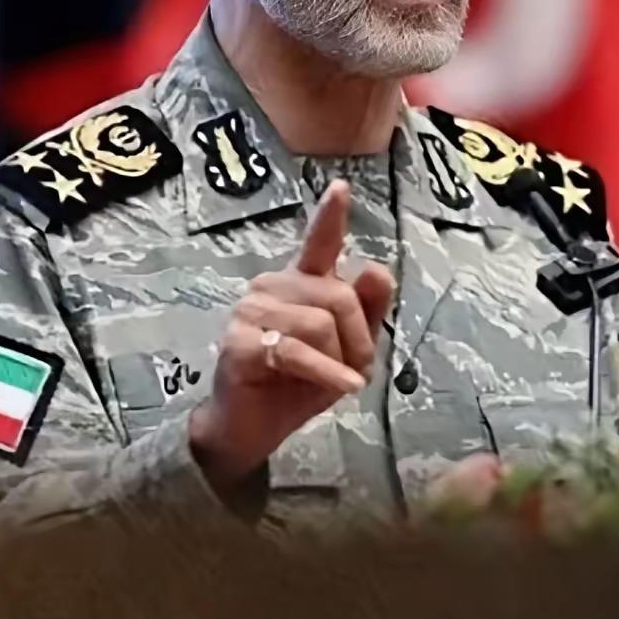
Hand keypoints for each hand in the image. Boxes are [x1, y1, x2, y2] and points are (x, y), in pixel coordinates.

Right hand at [189, 179, 394, 492]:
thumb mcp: (344, 351)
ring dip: (341, 361)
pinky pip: (298, 351)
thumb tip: (378, 270)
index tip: (341, 187)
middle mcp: (273, 286)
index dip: (330, 215)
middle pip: (339, 296)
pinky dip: (327, 372)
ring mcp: (252, 311)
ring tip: (337, 382)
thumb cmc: (296, 385)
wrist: (249, 430)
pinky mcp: (240, 343)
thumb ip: (365, 312)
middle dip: (359, 338)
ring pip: (321, 323)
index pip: (318, 242)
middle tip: (356, 371)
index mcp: (300, 282)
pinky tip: (343, 388)